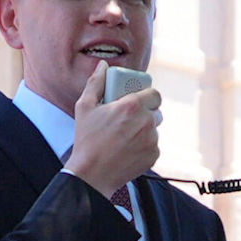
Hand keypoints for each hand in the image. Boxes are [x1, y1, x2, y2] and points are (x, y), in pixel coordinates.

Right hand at [64, 81, 163, 195]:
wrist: (92, 174)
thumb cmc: (86, 140)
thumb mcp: (85, 107)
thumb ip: (95, 83)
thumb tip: (103, 66)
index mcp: (132, 106)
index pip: (154, 93)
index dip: (148, 96)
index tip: (139, 100)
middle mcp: (146, 121)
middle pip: (156, 111)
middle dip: (146, 112)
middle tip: (130, 119)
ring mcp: (152, 140)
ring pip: (154, 129)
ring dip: (144, 129)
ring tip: (126, 136)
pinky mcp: (154, 155)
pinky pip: (153, 145)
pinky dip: (144, 146)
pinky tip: (128, 149)